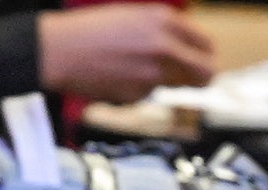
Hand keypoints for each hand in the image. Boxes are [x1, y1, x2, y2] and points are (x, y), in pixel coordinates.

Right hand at [37, 4, 216, 101]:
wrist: (60, 51)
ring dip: (162, 81)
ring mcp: (152, 73)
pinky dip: (137, 89)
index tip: (204, 61)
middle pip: (203, 73)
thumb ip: (164, 29)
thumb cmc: (91, 31)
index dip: (206, 55)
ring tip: (133, 69)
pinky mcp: (136, 94)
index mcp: (165, 21)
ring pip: (173, 85)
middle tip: (196, 80)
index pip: (205, 44)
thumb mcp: (134, 16)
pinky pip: (147, 95)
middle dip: (202, 78)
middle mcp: (164, 47)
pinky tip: (117, 77)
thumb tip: (186, 47)